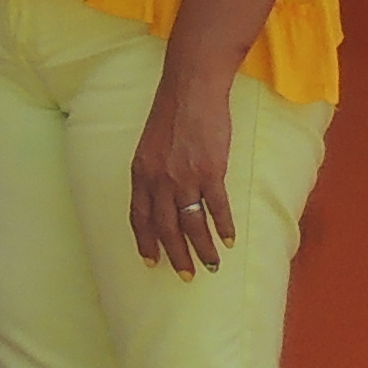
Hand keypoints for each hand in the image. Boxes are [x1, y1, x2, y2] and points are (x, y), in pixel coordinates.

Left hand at [128, 70, 241, 275]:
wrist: (191, 91)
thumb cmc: (171, 115)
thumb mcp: (150, 146)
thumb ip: (152, 173)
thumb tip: (159, 198)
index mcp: (140, 174)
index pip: (139, 217)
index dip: (145, 242)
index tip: (150, 262)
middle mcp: (159, 180)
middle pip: (166, 228)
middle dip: (176, 256)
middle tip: (186, 275)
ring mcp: (185, 178)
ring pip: (192, 224)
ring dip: (203, 249)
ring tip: (211, 265)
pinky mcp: (211, 172)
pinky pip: (217, 208)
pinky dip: (224, 226)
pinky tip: (229, 240)